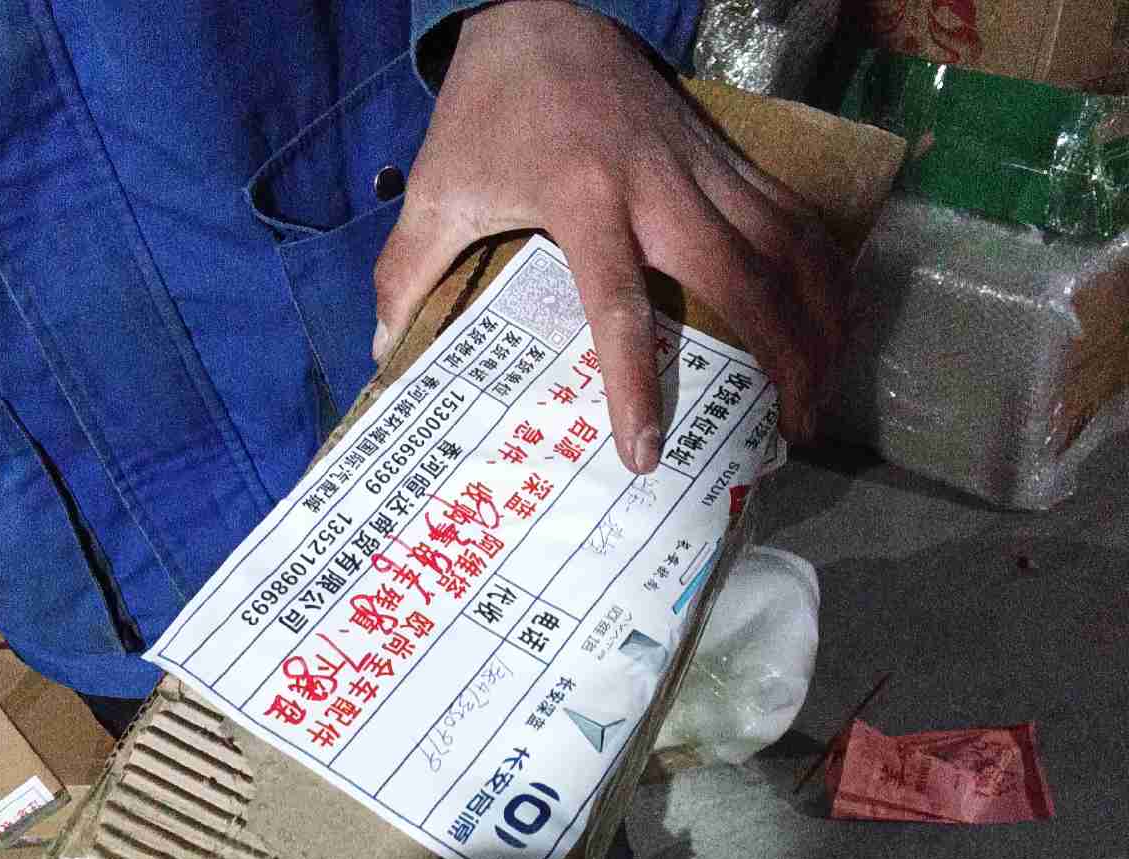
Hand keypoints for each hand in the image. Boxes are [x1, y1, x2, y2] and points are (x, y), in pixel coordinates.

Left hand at [373, 0, 847, 472]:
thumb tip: (383, 352)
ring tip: (826, 388)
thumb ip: (408, 270)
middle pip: (740, 280)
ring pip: (786, 244)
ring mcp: (704, 167)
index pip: (620, 308)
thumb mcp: (436, 189)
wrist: (539, 14)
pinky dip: (823, 267)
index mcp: (585, 203)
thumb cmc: (488, 114)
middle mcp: (661, 187)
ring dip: (818, 318)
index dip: (637, 385)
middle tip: (791, 427)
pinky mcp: (727, 154)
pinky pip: (793, 214)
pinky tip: (835, 317)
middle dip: (779, 356)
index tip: (647, 454)